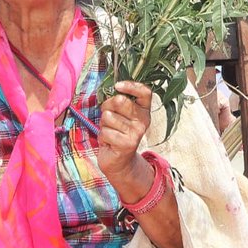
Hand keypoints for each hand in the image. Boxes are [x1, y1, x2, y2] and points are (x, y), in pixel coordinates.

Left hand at [97, 80, 154, 198]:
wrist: (119, 162)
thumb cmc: (116, 134)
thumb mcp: (120, 116)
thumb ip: (118, 102)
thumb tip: (110, 89)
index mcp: (143, 111)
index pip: (145, 92)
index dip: (131, 85)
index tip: (117, 86)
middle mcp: (143, 121)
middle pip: (120, 101)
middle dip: (107, 106)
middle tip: (108, 117)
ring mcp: (136, 132)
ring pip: (109, 116)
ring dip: (103, 124)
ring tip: (110, 132)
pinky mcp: (127, 143)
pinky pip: (105, 131)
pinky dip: (102, 136)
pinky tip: (109, 142)